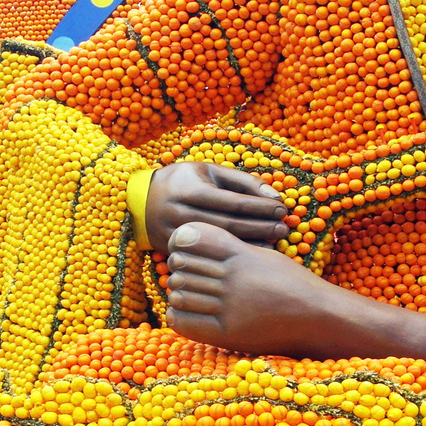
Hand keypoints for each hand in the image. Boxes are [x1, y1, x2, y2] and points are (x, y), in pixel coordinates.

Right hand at [147, 161, 289, 251]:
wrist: (140, 201)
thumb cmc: (183, 181)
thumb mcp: (210, 171)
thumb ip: (243, 181)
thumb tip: (275, 195)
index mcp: (192, 189)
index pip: (234, 202)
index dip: (261, 207)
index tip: (282, 209)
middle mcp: (182, 213)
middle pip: (231, 224)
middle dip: (262, 226)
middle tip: (284, 227)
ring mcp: (177, 234)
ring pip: (222, 242)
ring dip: (253, 241)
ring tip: (276, 240)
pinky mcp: (174, 249)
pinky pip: (210, 253)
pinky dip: (235, 253)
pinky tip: (254, 252)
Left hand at [164, 222, 425, 359]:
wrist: (318, 318)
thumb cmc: (291, 283)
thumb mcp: (263, 254)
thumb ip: (230, 245)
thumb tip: (188, 237)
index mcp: (242, 255)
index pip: (192, 237)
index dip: (182, 239)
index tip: (184, 245)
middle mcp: (234, 280)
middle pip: (180, 264)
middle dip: (180, 265)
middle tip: (188, 271)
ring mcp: (229, 307)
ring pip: (178, 291)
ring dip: (180, 290)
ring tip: (192, 292)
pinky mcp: (226, 333)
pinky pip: (182, 320)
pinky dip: (178, 313)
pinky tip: (189, 310)